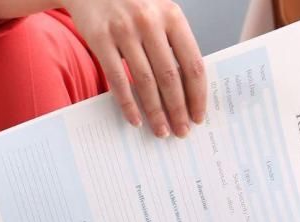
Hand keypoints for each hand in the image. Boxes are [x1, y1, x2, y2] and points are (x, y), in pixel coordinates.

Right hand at [62, 0, 206, 136]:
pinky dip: (127, 103)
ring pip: (145, 81)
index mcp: (172, 16)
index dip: (197, 94)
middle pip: (170, 77)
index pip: (192, 63)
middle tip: (182, 131)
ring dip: (155, 111)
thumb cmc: (131, 2)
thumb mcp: (159, 12)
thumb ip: (173, 41)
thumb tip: (188, 87)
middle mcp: (150, 22)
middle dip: (178, 109)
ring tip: (161, 130)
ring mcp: (124, 31)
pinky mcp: (100, 39)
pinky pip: (116, 79)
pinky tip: (135, 119)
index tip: (198, 115)